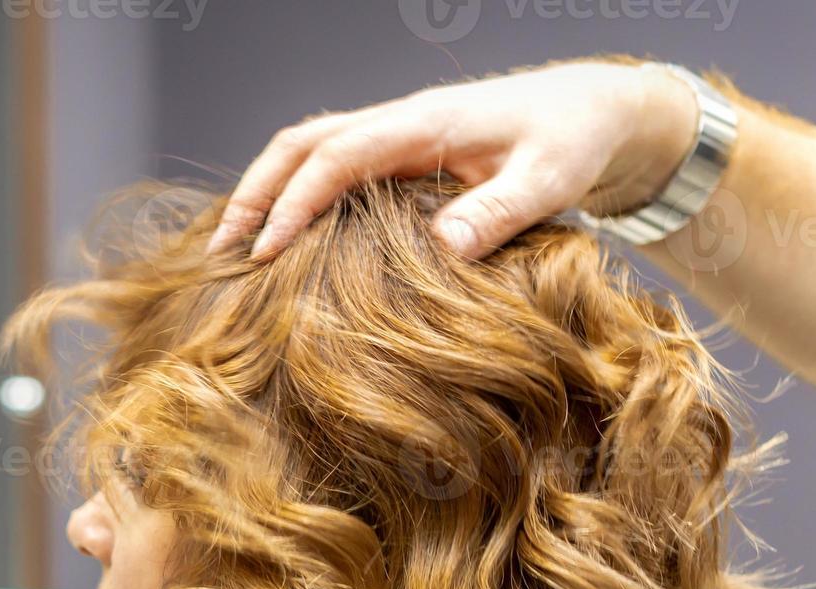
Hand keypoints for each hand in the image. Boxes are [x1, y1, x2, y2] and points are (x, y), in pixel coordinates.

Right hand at [206, 58, 699, 260]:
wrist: (595, 109)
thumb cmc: (574, 141)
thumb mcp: (549, 181)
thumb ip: (498, 212)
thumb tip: (441, 251)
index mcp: (424, 124)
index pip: (336, 157)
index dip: (294, 203)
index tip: (264, 252)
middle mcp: (399, 121)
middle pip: (300, 143)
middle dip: (254, 193)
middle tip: (220, 252)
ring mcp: (396, 134)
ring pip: (307, 149)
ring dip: (265, 191)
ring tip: (234, 247)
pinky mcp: (400, 152)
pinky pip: (330, 164)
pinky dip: (292, 192)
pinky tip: (281, 236)